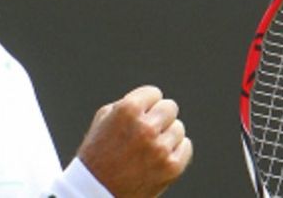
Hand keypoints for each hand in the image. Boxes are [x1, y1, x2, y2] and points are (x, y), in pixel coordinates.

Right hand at [77, 86, 192, 197]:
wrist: (97, 192)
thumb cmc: (98, 153)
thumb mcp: (104, 119)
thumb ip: (128, 103)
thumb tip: (153, 100)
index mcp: (128, 110)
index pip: (154, 93)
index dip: (146, 105)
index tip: (139, 117)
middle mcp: (146, 127)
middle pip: (170, 107)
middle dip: (158, 118)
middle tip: (147, 132)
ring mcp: (160, 148)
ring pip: (178, 128)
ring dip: (166, 136)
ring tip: (148, 149)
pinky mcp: (171, 167)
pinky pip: (186, 146)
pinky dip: (175, 151)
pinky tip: (159, 158)